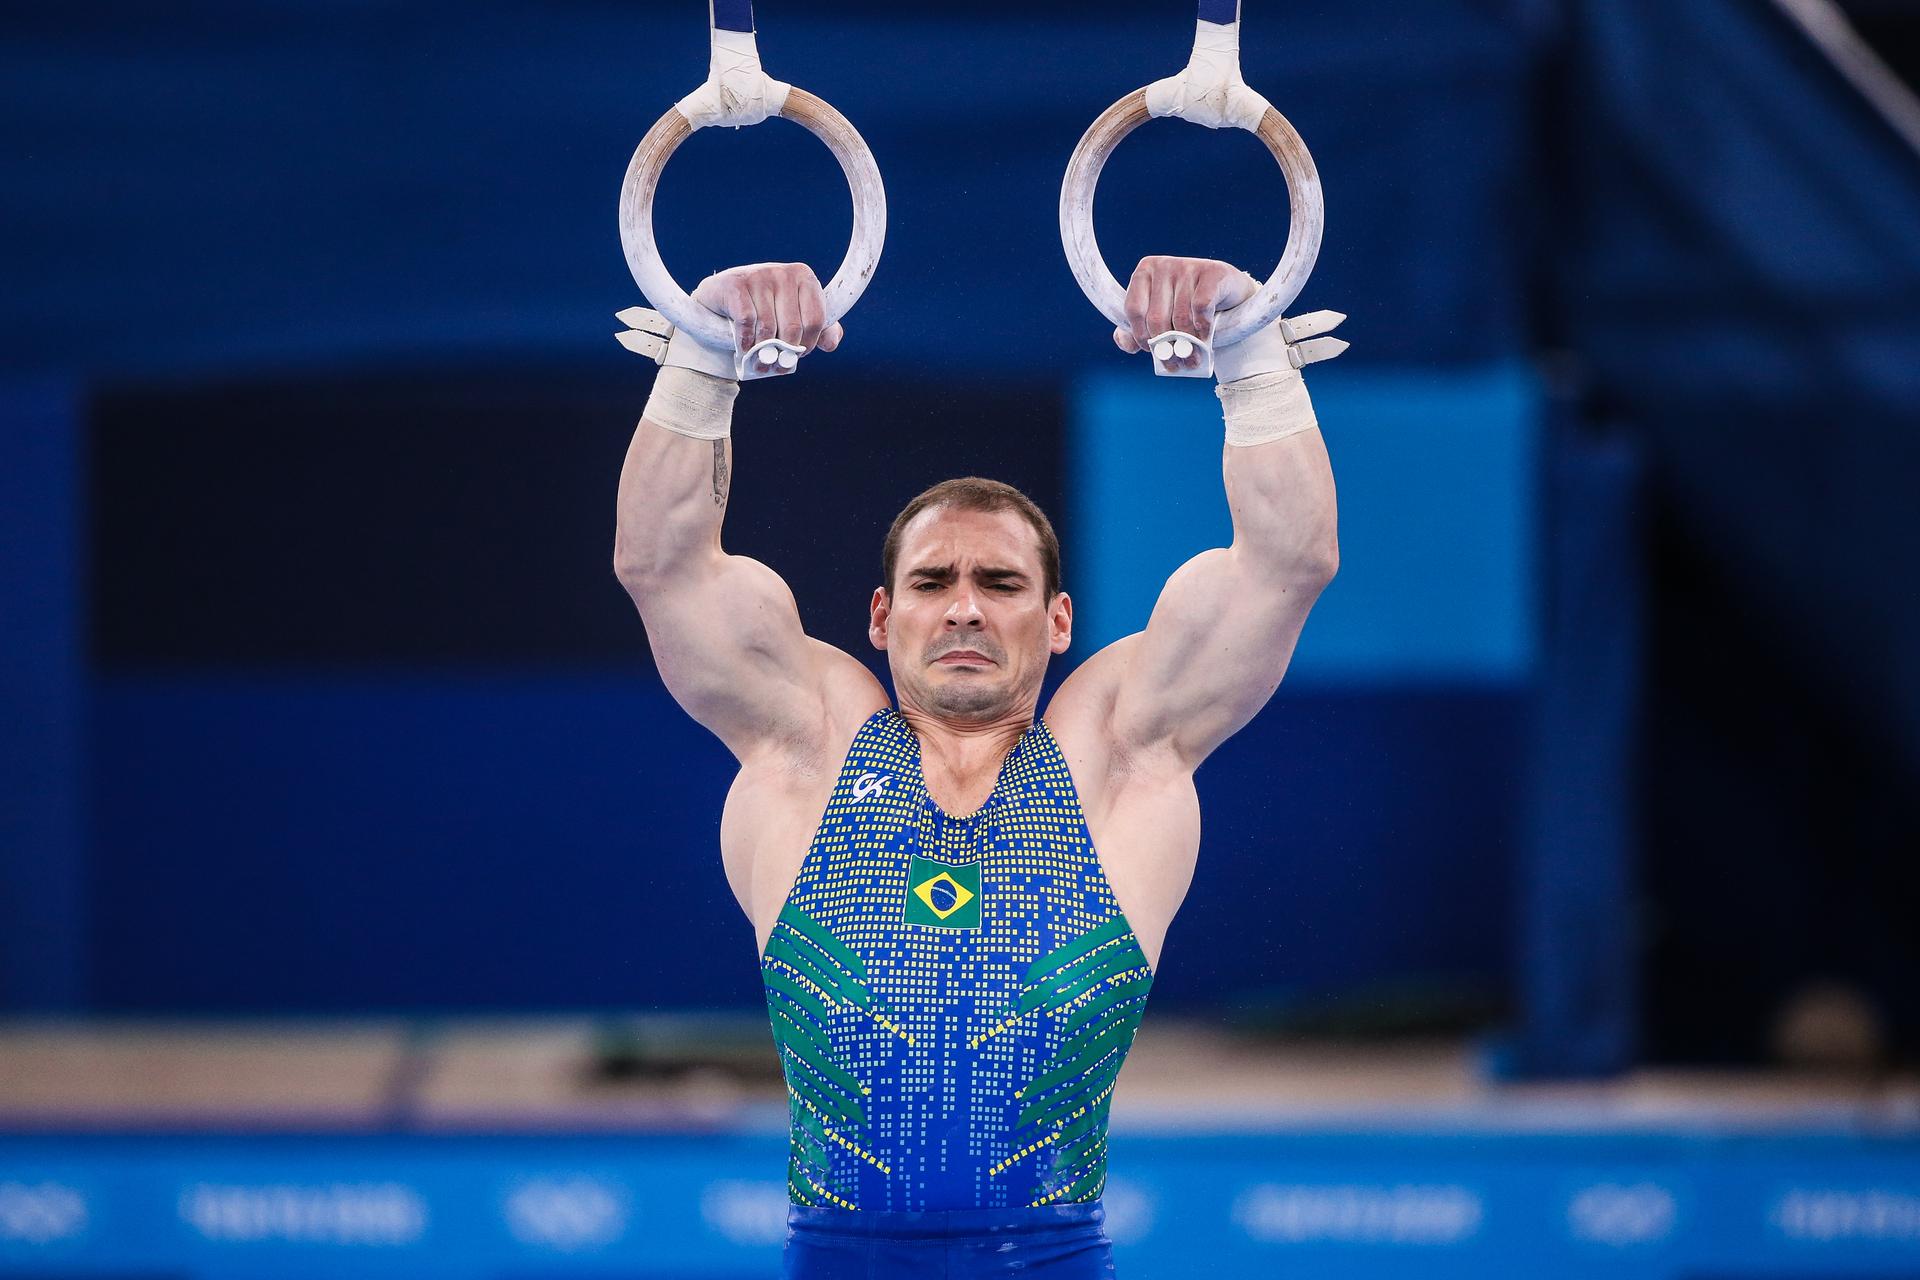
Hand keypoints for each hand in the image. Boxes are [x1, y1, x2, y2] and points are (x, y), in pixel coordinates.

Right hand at [693, 262, 842, 355]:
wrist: (724, 297)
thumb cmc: (766, 309)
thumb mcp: (797, 315)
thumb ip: (821, 330)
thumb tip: (830, 344)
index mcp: (805, 277)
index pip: (816, 320)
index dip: (807, 345)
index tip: (796, 354)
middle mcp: (783, 272)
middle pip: (792, 328)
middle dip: (784, 353)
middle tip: (776, 364)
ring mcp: (759, 275)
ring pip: (768, 328)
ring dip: (763, 351)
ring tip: (760, 360)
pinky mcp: (736, 284)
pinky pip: (747, 322)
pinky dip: (746, 341)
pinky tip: (745, 347)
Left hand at [1114, 256, 1256, 370]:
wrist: (1227, 293)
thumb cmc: (1186, 307)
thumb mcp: (1159, 316)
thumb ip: (1136, 330)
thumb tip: (1122, 341)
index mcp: (1143, 273)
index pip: (1134, 310)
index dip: (1141, 337)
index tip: (1152, 352)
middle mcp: (1163, 265)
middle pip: (1156, 317)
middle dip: (1165, 347)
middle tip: (1175, 364)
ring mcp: (1187, 266)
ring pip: (1180, 316)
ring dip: (1187, 344)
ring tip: (1191, 358)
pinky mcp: (1211, 272)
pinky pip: (1201, 307)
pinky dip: (1202, 327)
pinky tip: (1204, 336)